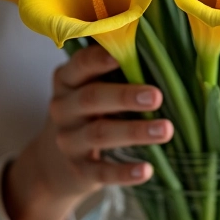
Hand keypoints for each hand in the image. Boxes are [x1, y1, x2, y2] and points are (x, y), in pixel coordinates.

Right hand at [3, 44, 173, 219]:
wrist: (54, 161)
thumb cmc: (89, 108)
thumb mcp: (92, 84)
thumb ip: (117, 68)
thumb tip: (159, 47)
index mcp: (67, 79)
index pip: (80, 65)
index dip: (99, 59)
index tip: (122, 55)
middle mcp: (63, 108)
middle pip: (91, 98)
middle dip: (125, 96)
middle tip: (156, 96)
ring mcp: (69, 140)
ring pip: (99, 134)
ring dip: (134, 131)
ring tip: (165, 130)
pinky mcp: (79, 170)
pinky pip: (101, 172)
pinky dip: (124, 172)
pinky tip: (147, 170)